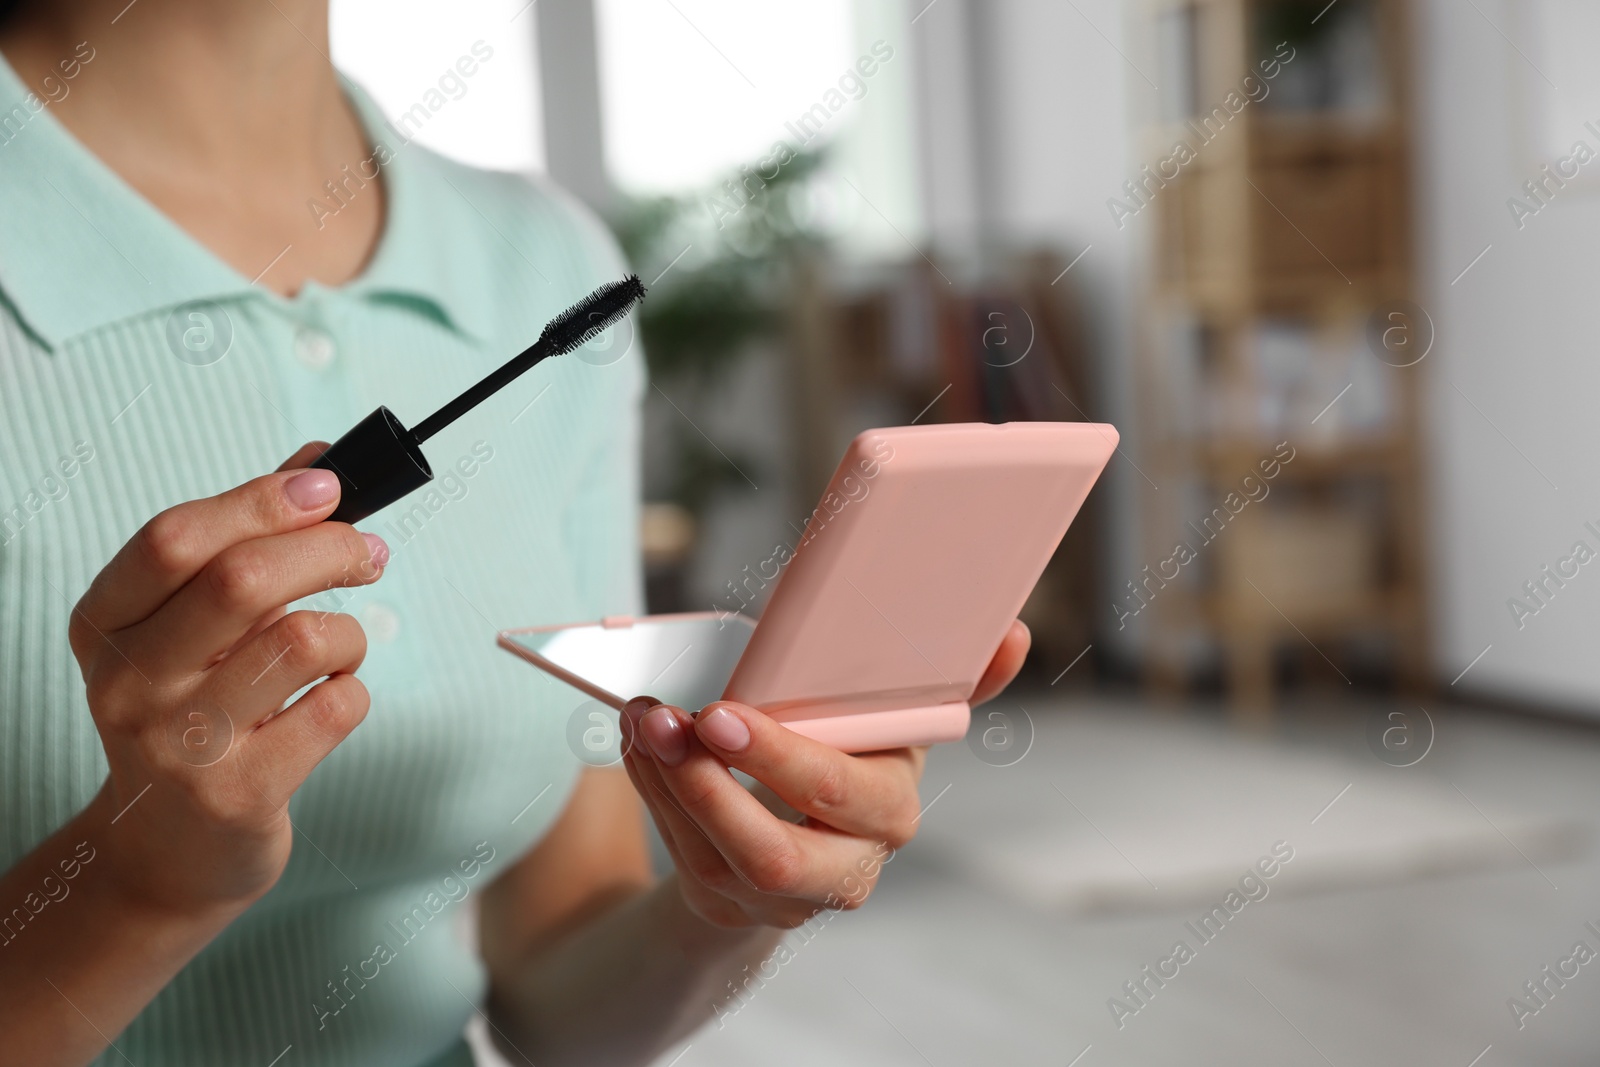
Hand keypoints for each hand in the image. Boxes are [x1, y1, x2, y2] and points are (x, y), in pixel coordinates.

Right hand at [69, 444, 385, 917]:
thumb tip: (317, 462)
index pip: (174, 539)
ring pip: (301, 641)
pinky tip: (330, 701)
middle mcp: (128, 683)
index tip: (326, 487)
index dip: (260, 501)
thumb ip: (247, 541)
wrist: (169, 853)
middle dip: (329, 549)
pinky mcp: (240, 794)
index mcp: (105, 625)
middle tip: (370, 553)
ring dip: (347, 633)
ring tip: (340, 648)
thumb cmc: (194, 714)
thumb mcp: (192, 627)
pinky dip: (353, 691)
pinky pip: (335, 708)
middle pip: (243, 579)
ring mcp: (181, 745)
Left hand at [620, 620, 1029, 928]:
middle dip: (712, 787)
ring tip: (642, 719)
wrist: (817, 826)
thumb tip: (1012, 632)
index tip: (723, 712)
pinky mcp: (734, 905)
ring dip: (667, 785)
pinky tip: (637, 744)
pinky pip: (685, 856)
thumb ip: (951, 679)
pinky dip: (653, 796)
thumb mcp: (896, 714)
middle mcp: (847, 863)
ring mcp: (787, 897)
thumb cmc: (852, 747)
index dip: (781, 759)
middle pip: (775, 855)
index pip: (841, 794)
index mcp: (891, 804)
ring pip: (718, 859)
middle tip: (671, 721)